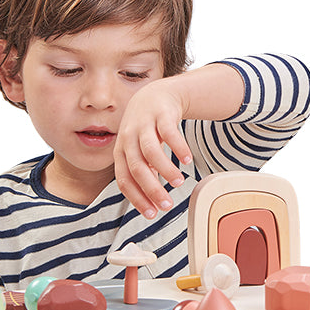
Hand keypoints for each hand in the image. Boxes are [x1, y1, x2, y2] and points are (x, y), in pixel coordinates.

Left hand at [113, 79, 192, 218]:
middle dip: (152, 190)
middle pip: (137, 168)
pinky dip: (179, 148)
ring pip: (151, 151)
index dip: (137, 198)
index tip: (152, 214)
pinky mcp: (160, 114)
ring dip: (165, 170)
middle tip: (167, 206)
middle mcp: (129, 138)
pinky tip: (188, 160)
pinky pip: (169, 132)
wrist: (155, 96)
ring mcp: (144, 124)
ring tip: (178, 183)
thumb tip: (152, 200)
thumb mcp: (139, 150)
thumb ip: (143, 172)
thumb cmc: (146, 129)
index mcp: (121, 151)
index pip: (124, 180)